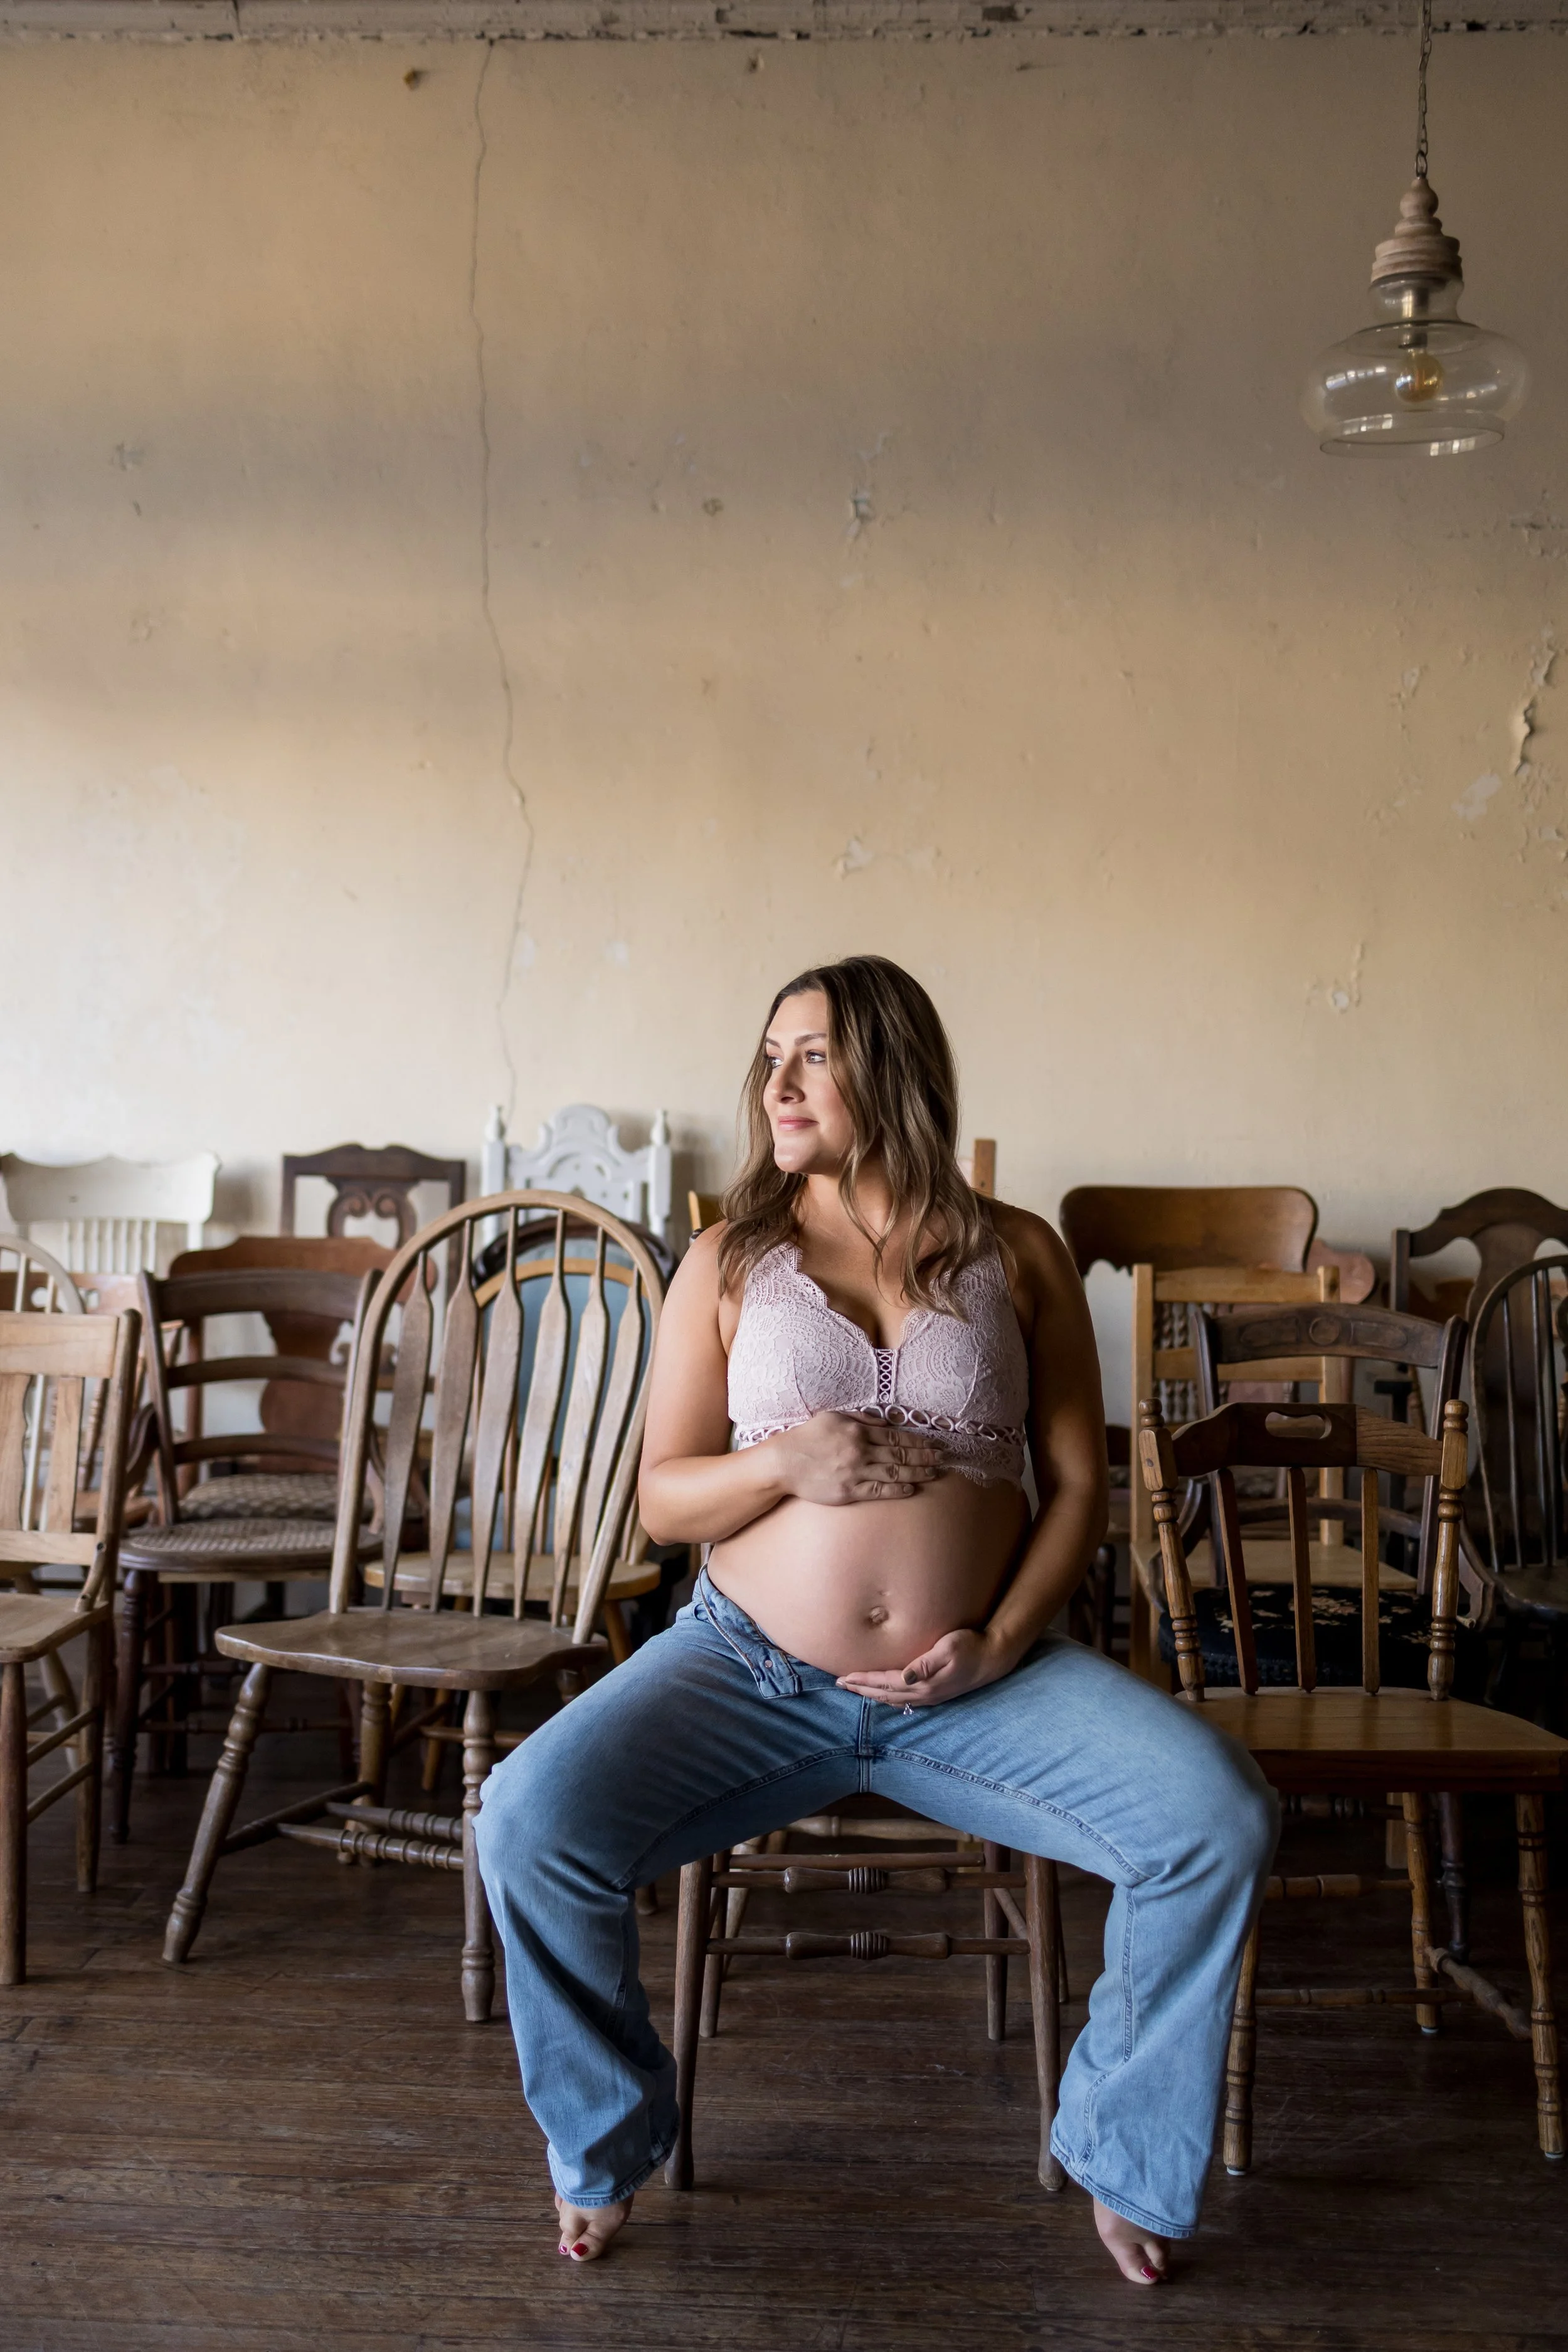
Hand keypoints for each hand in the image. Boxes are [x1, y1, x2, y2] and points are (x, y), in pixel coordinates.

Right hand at [771, 1413, 945, 1507]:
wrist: (784, 1463)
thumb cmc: (807, 1437)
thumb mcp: (833, 1417)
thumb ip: (861, 1418)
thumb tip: (886, 1421)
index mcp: (857, 1431)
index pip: (895, 1436)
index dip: (917, 1441)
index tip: (933, 1444)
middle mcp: (859, 1451)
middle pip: (900, 1454)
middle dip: (924, 1457)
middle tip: (942, 1458)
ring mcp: (855, 1472)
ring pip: (894, 1473)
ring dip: (916, 1473)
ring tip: (933, 1473)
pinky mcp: (848, 1491)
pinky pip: (878, 1491)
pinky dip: (897, 1490)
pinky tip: (911, 1489)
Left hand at [835, 1624, 1020, 1707]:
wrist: (993, 1658)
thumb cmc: (971, 1646)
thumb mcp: (949, 1648)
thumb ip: (926, 1663)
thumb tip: (905, 1675)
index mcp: (923, 1682)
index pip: (885, 1683)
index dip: (863, 1681)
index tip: (844, 1678)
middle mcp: (924, 1693)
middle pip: (885, 1694)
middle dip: (861, 1690)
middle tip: (840, 1685)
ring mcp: (931, 1695)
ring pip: (893, 1699)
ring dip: (872, 1694)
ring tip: (856, 1690)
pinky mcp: (936, 1692)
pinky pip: (905, 1699)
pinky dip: (889, 1697)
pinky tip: (885, 1695)